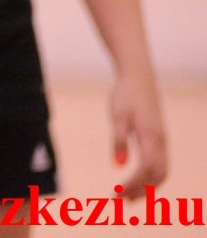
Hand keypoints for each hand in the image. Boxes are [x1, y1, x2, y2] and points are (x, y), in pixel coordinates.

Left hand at [110, 68, 168, 196]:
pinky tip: (136, 180)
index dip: (132, 185)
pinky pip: (160, 163)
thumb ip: (118, 141)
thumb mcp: (117, 116)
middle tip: (120, 200)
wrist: (139, 77)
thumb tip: (117, 166)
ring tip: (127, 197)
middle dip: (140, 190)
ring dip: (146, 186)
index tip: (116, 194)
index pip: (145, 170)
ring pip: (161, 171)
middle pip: (157, 175)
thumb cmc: (125, 95)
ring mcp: (162, 140)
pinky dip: (150, 177)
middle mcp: (160, 142)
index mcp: (151, 137)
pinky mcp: (158, 138)